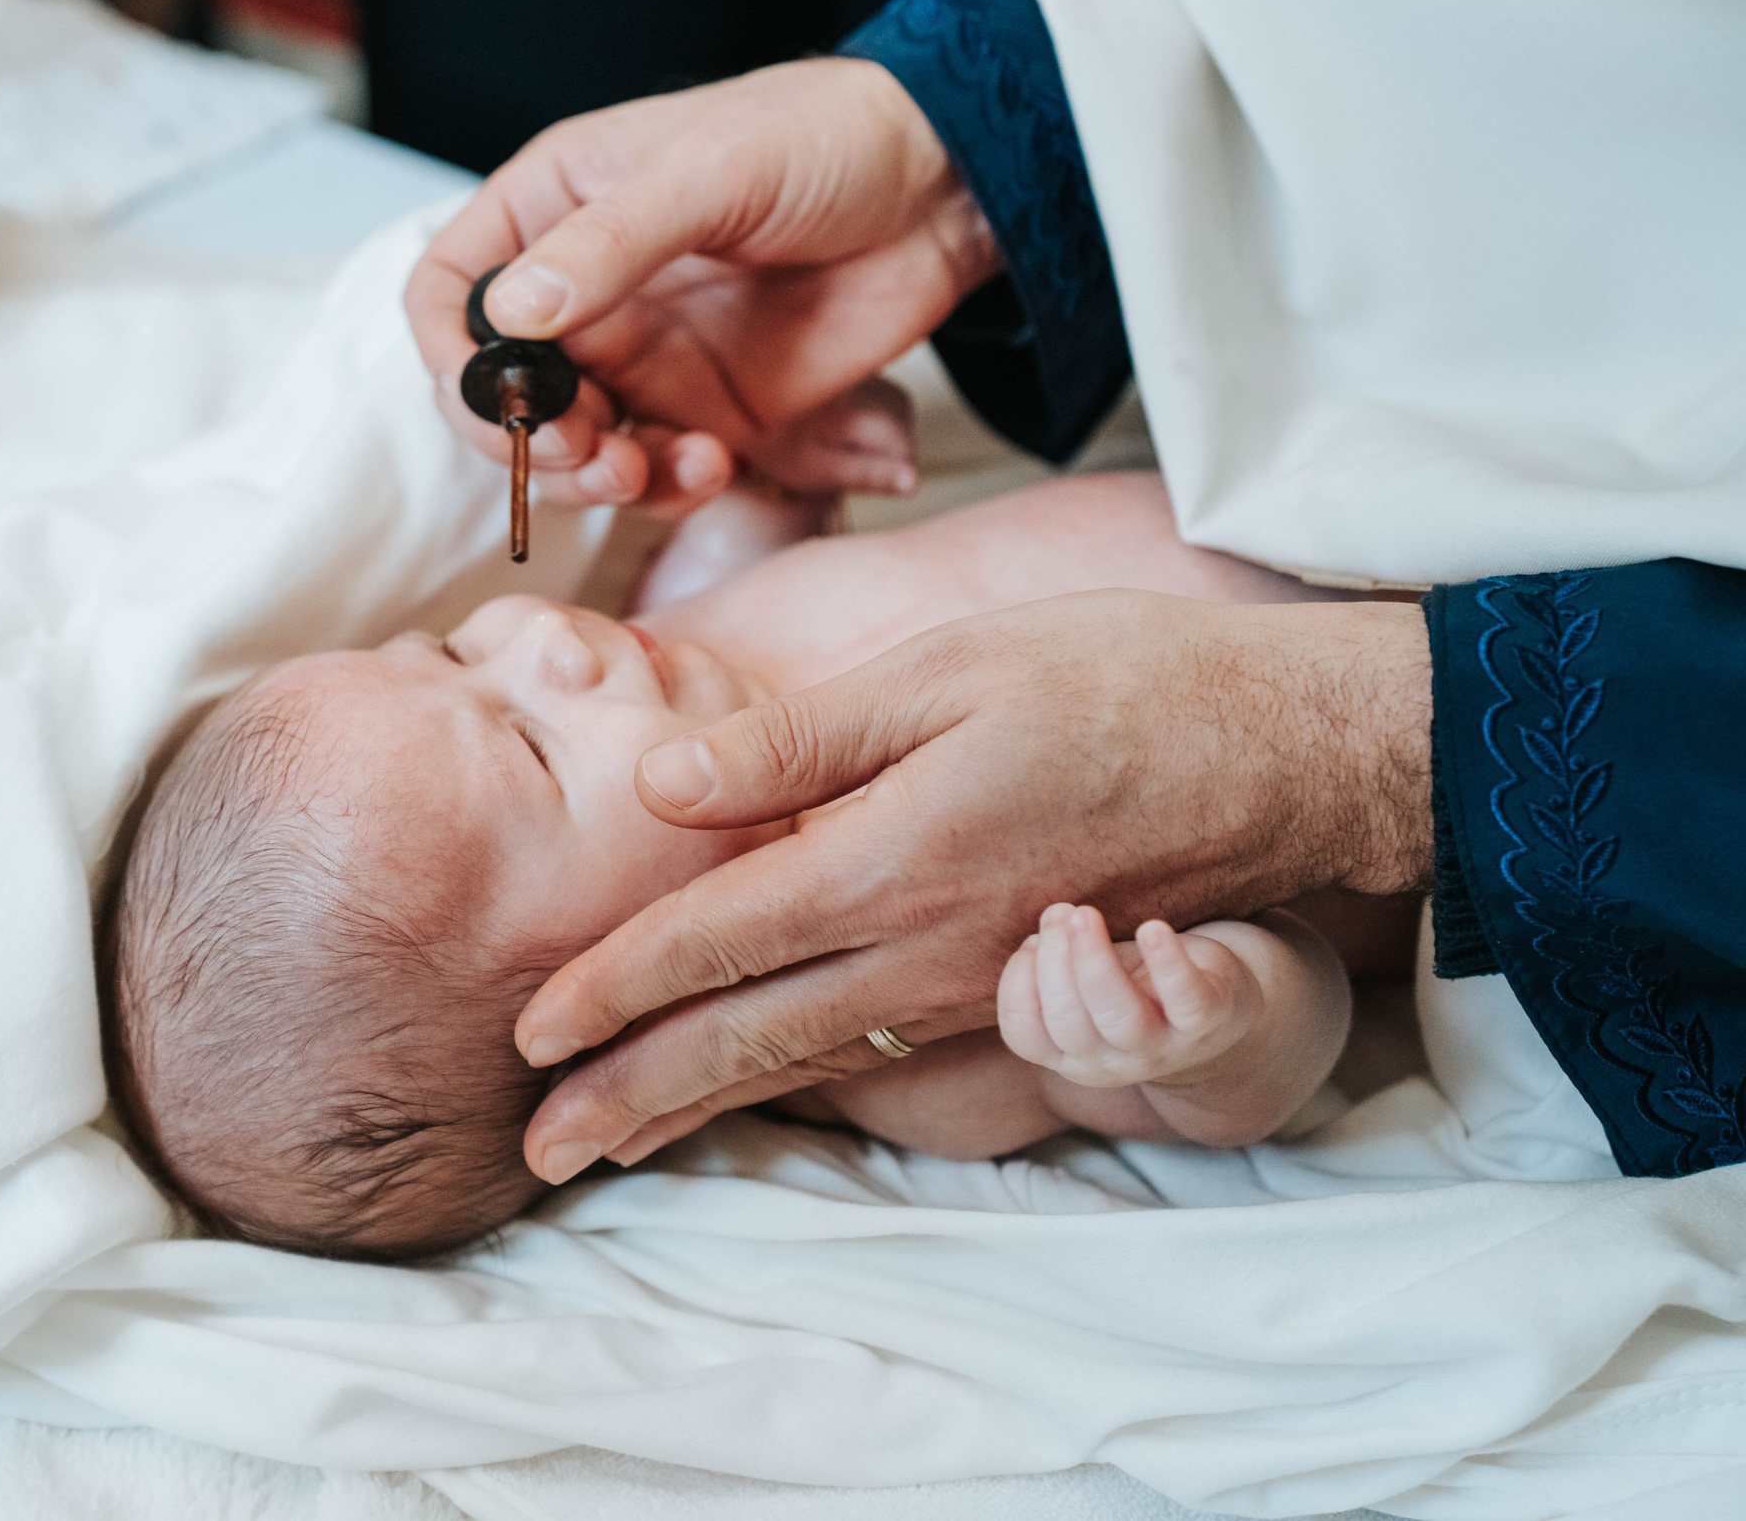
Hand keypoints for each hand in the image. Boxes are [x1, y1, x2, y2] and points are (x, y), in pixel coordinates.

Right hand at [405, 59, 994, 515]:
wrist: (948, 184)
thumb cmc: (823, 137)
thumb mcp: (708, 172)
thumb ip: (608, 245)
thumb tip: (511, 315)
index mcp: (555, 208)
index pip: (449, 292)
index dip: (449, 352)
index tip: (488, 394)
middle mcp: (585, 291)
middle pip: (498, 393)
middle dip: (526, 436)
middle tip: (586, 449)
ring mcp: (643, 357)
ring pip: (571, 450)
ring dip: (595, 477)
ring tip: (647, 468)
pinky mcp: (707, 410)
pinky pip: (654, 473)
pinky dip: (668, 487)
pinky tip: (712, 464)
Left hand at [511, 591, 1431, 1183]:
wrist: (1294, 752)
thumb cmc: (1120, 682)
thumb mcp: (947, 672)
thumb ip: (798, 742)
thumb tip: (657, 787)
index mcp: (890, 859)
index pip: (713, 941)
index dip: (611, 986)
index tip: (529, 1029)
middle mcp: (923, 947)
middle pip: (743, 1039)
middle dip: (629, 1097)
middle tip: (536, 1149)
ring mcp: (972, 982)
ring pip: (804, 1061)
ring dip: (697, 1108)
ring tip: (611, 1151)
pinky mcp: (1012, 988)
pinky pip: (873, 1051)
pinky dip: (790, 1083)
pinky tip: (752, 1093)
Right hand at [996, 906, 1260, 1088]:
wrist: (1220, 1005)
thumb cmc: (1138, 987)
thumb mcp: (1087, 987)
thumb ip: (1054, 968)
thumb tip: (1036, 942)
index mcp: (1072, 1057)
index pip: (1025, 1036)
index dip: (1017, 987)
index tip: (1029, 942)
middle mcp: (1113, 1062)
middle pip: (1068, 1022)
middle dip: (1054, 961)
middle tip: (1060, 913)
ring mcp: (1161, 1047)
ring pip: (1119, 1016)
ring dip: (1094, 960)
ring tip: (1084, 914)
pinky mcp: (1204, 1020)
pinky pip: (1184, 998)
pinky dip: (1167, 963)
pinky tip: (1151, 929)